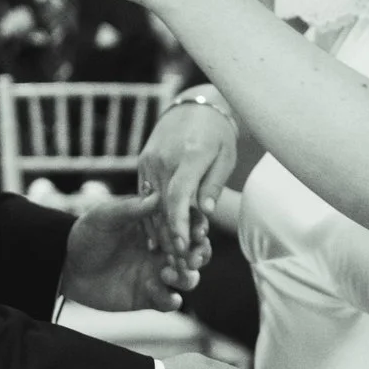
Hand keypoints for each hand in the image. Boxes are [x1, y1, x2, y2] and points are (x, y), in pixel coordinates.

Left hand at [60, 192, 199, 313]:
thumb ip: (130, 209)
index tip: (197, 231)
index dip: (197, 226)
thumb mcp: (104, 217)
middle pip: (195, 251)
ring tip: (168, 273)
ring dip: (187, 277)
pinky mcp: (148, 296)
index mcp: (158, 225)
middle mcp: (163, 249)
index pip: (187, 223)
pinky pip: (169, 301)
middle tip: (191, 257)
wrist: (67, 268)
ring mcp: (157, 273)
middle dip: (199, 254)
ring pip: (189, 277)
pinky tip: (159, 291)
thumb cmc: (86, 235)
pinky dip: (170, 298)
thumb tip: (157, 197)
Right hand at [140, 95, 239, 270]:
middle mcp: (164, 159)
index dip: (179, 223)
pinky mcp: (144, 162)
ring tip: (170, 256)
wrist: (195, 106)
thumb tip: (205, 214)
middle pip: (162, 204)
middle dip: (170, 235)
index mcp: (189, 156)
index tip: (182, 246)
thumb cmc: (218, 134)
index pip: (179, 195)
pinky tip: (157, 238)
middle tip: (179, 262)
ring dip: (159, 230)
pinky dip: (150, 217)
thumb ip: (213, 186)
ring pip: (151, 203)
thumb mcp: (225, 157)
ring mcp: (150, 160)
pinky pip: (145, 195)